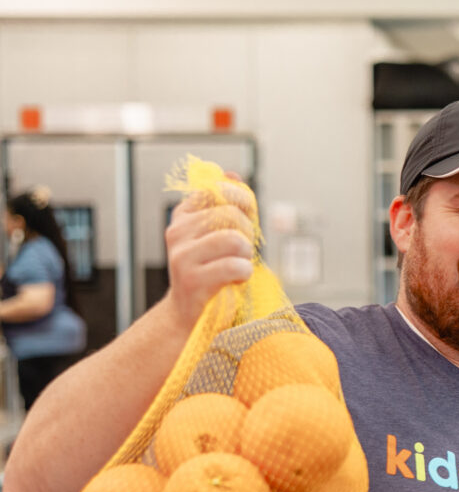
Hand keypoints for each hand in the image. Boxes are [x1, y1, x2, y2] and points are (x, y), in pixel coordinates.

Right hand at [162, 179, 255, 328]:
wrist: (191, 317)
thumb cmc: (215, 274)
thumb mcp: (223, 236)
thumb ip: (230, 207)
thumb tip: (231, 174)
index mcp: (184, 216)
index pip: (219, 190)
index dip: (242, 203)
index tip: (246, 221)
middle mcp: (178, 231)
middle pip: (230, 214)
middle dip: (248, 234)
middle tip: (242, 253)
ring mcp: (182, 255)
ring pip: (233, 239)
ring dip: (246, 256)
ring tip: (238, 266)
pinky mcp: (191, 279)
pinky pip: (235, 266)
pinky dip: (244, 274)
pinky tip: (235, 280)